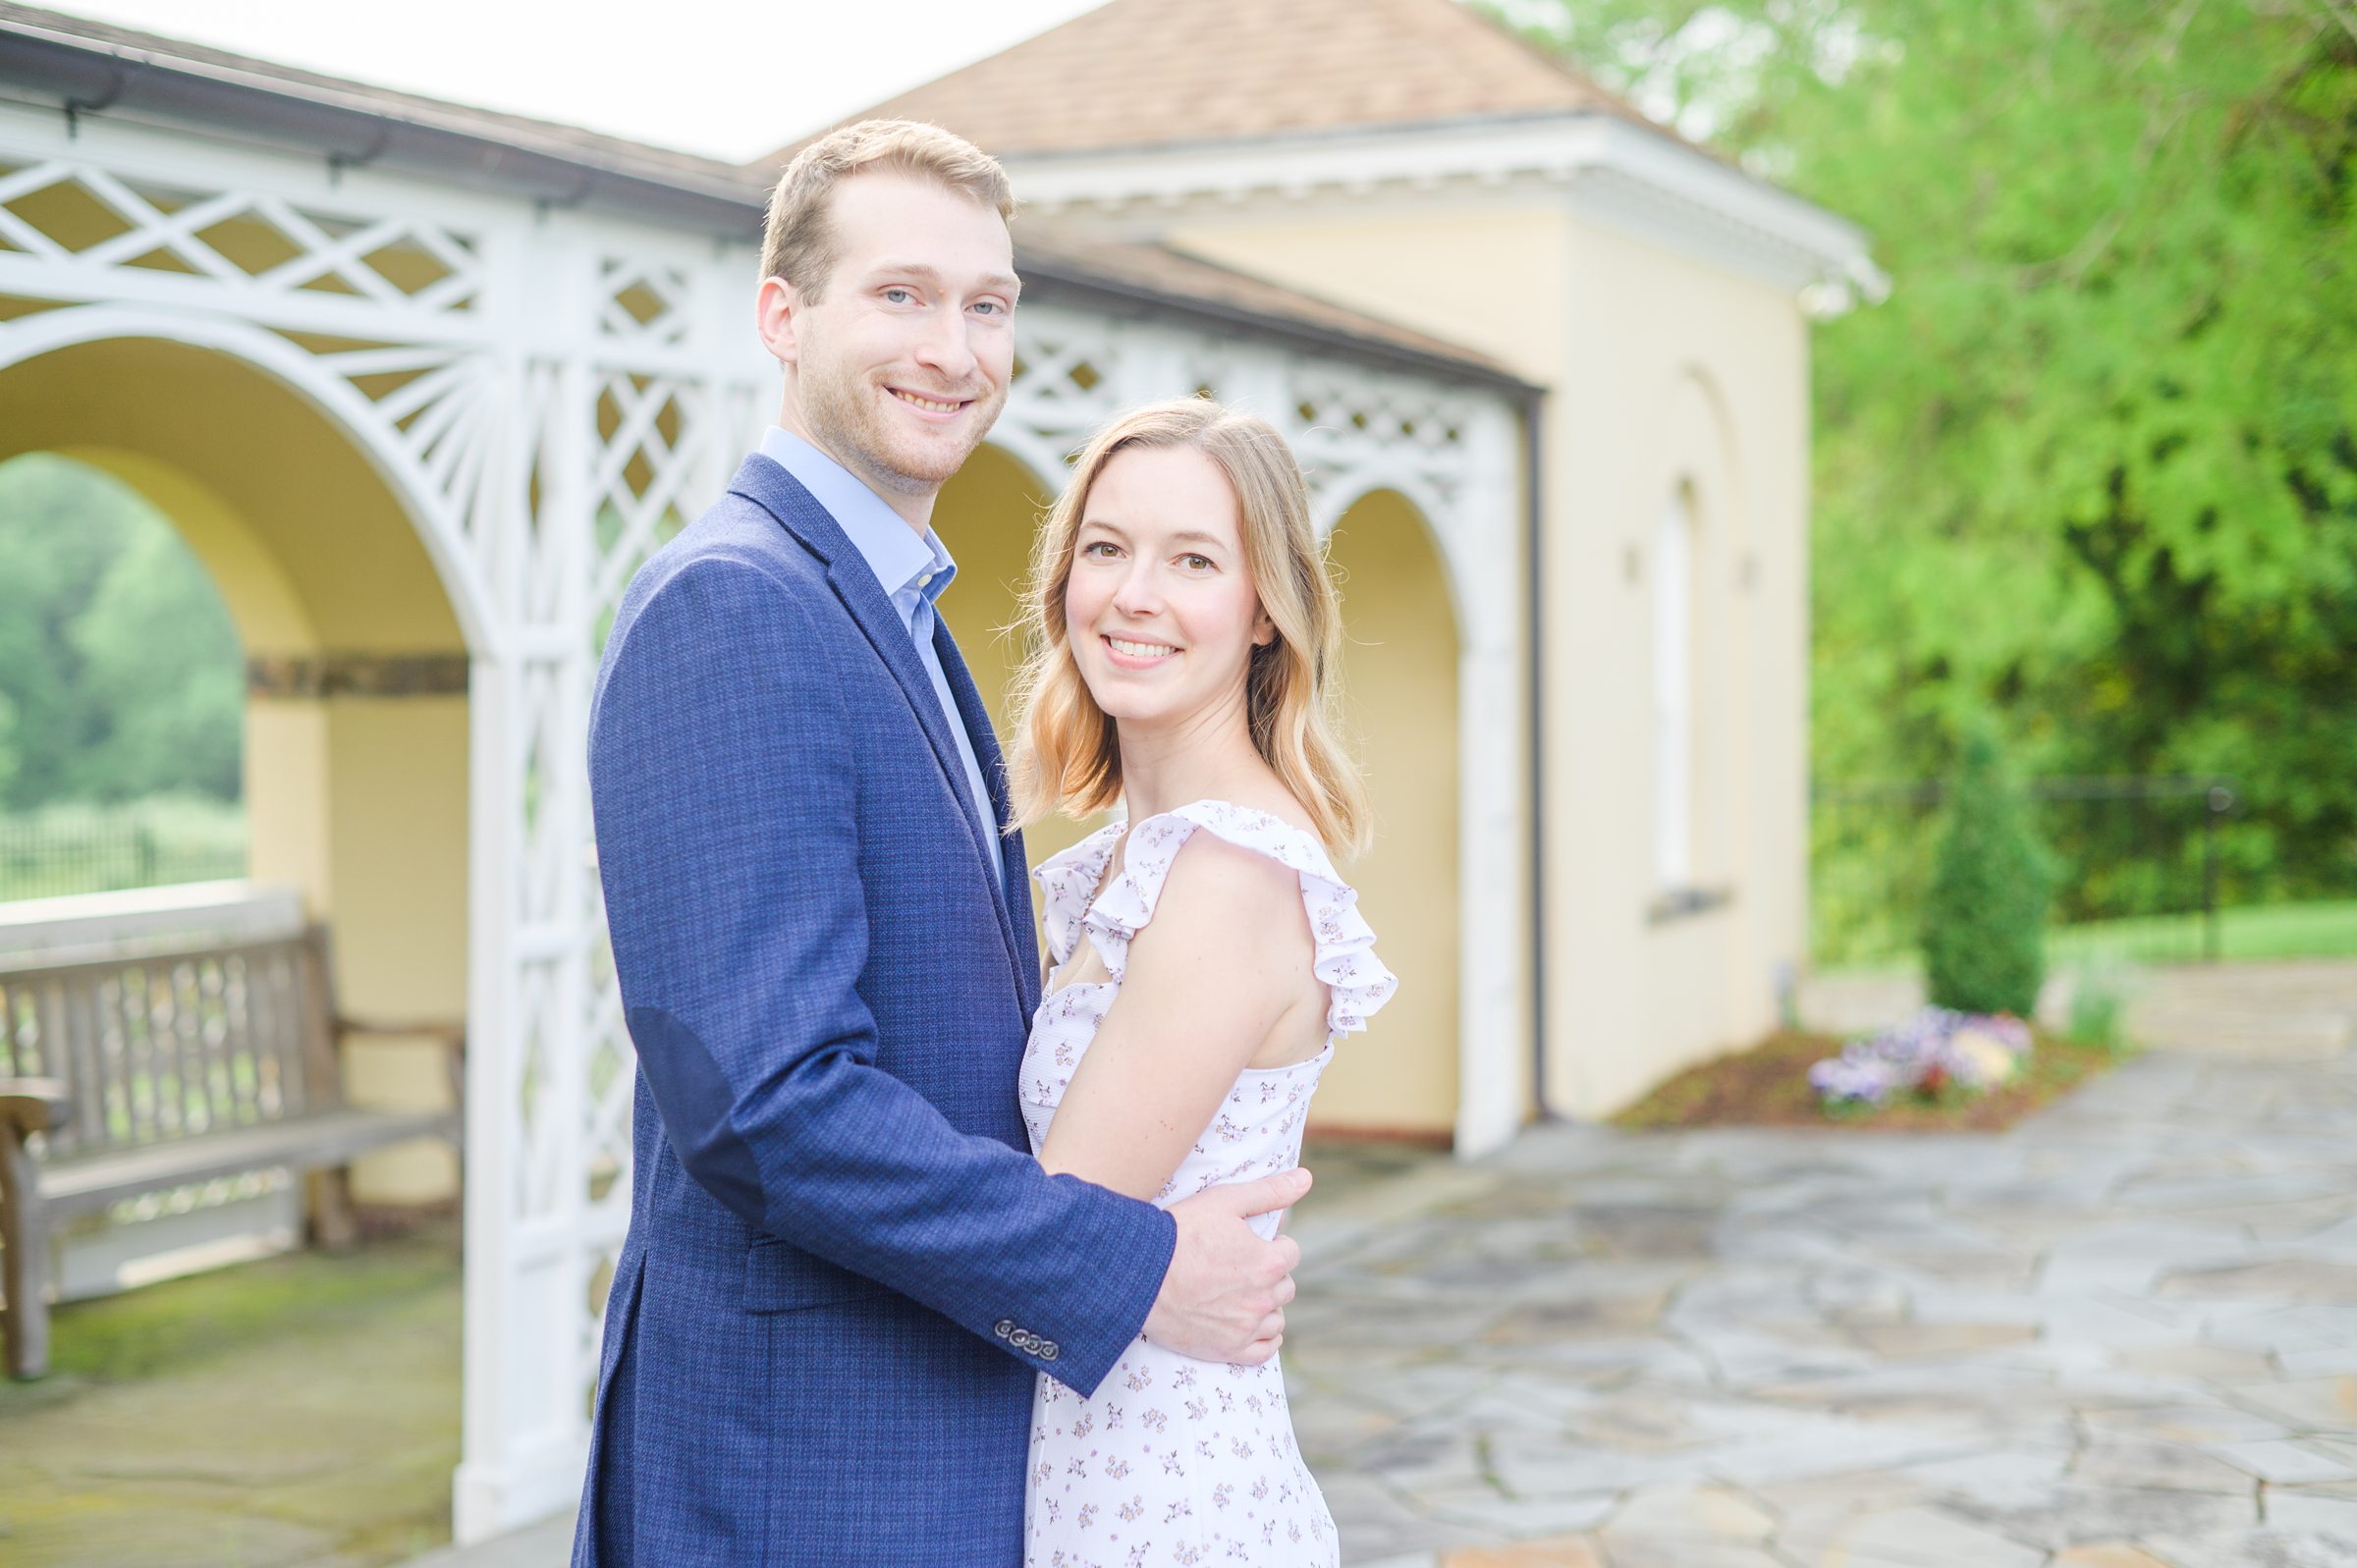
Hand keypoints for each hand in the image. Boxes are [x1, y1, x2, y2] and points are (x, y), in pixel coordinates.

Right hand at [1143, 1168, 1310, 1363]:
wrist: (1138, 1273)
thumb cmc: (1180, 1232)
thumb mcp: (1225, 1200)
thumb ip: (1270, 1191)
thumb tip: (1306, 1178)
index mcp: (1269, 1262)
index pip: (1291, 1253)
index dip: (1273, 1245)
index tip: (1253, 1243)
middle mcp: (1263, 1298)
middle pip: (1285, 1287)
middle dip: (1270, 1275)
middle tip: (1241, 1267)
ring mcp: (1246, 1327)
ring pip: (1277, 1319)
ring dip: (1267, 1306)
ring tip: (1242, 1294)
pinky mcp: (1228, 1349)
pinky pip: (1264, 1351)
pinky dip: (1264, 1338)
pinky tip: (1253, 1326)